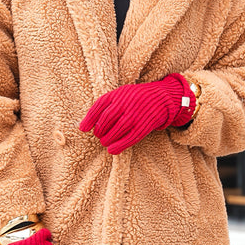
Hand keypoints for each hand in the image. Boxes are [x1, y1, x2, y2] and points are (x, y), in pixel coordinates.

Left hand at [79, 75, 195, 154]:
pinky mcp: (145, 125)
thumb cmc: (135, 98)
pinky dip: (120, 145)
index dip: (90, 119)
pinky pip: (130, 137)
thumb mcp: (120, 95)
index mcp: (119, 93)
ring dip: (107, 139)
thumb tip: (84, 125)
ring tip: (105, 142)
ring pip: (117, 129)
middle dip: (99, 130)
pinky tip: (112, 150)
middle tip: (98, 135)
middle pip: (107, 119)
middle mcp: (127, 103)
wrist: (161, 97)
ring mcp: (136, 114)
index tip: (83, 129)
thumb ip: (104, 106)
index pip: (100, 105)